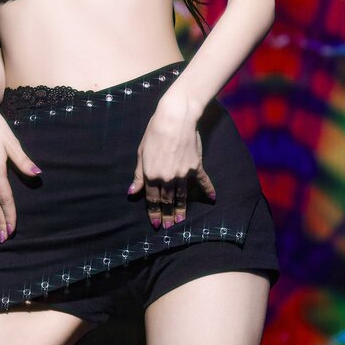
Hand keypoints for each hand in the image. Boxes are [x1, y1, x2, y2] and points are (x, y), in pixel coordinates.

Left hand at [127, 97, 215, 228]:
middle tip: (168, 226)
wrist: (175, 118)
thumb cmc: (154, 132)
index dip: (153, 212)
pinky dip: (208, 190)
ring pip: (182, 196)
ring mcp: (183, 173)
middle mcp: (168, 178)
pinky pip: (203, 181)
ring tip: (180, 220)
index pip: (153, 199)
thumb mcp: (141, 153)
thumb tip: (132, 192)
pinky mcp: (196, 166)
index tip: (155, 224)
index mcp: (152, 175)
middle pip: (167, 200)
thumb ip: (138, 175)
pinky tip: (212, 198)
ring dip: (181, 209)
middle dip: (167, 215)